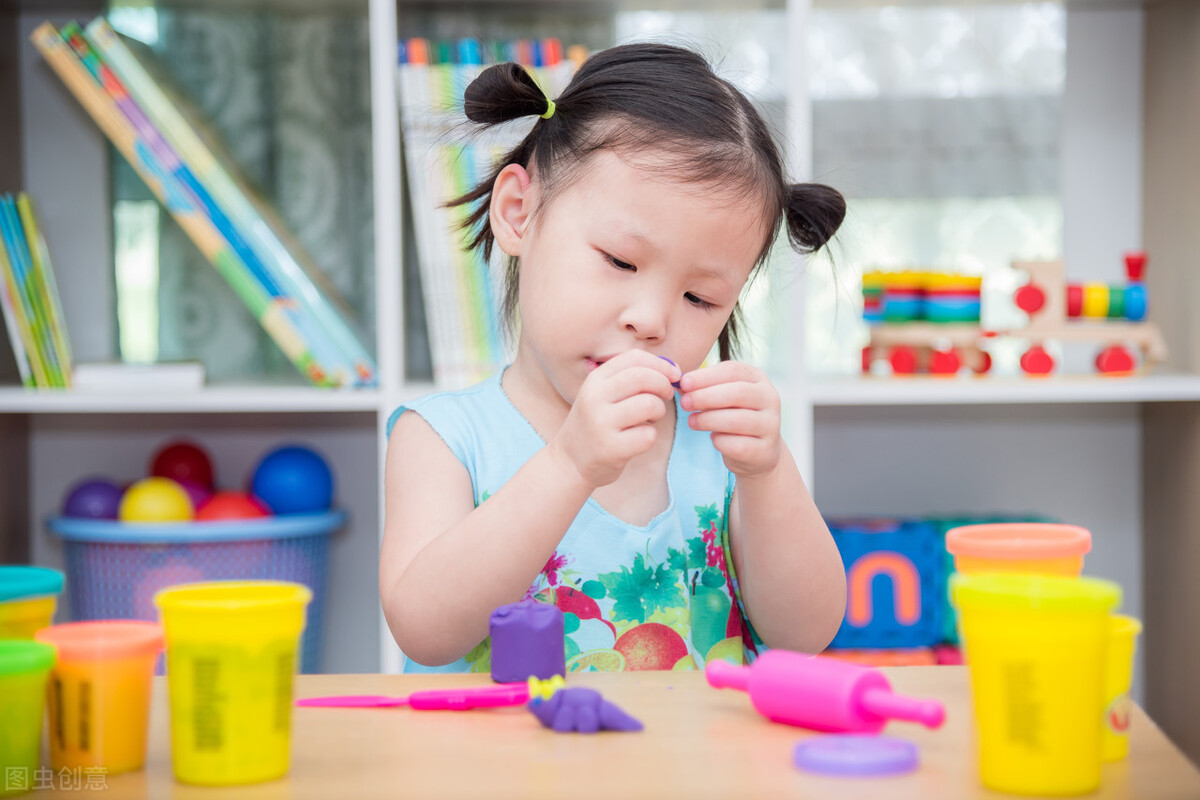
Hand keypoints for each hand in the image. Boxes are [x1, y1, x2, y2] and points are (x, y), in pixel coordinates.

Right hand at [550, 350, 679, 487]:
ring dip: (659, 411)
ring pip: (649, 405)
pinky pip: (648, 435)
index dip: (661, 364)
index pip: (634, 358)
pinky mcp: (610, 449)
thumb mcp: (603, 394)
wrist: (569, 461)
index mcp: (595, 380)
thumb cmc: (597, 424)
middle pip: (643, 377)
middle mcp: (595, 398)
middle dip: (664, 385)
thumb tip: (673, 370)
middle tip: (666, 397)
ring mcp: (601, 423)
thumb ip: (631, 378)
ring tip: (650, 419)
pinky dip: (650, 436)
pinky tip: (638, 439)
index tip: (674, 376)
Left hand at [680, 361, 781, 478]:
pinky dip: (719, 441)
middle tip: (685, 403)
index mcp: (758, 379)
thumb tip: (679, 383)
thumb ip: (704, 387)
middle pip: (736, 393)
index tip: (684, 383)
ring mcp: (771, 424)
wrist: (757, 451)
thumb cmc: (733, 416)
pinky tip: (713, 438)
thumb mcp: (722, 397)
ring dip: (707, 420)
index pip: (733, 370)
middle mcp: (770, 398)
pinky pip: (736, 445)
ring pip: (735, 420)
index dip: (706, 376)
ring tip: (692, 421)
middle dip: (705, 397)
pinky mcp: (765, 449)